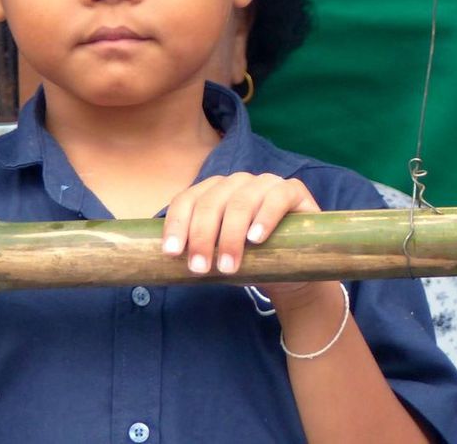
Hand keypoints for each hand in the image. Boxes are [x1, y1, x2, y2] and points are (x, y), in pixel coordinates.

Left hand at [161, 171, 317, 280]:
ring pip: (240, 202)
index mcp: (212, 192)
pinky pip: (276, 198)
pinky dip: (264, 218)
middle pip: (210, 203)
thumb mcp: (218, 256)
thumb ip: (197, 252)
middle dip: (201, 237)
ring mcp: (265, 183)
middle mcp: (236, 183)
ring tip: (227, 266)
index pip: (187, 200)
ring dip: (230, 236)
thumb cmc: (250, 261)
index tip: (171, 253)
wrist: (294, 273)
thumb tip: (161, 263)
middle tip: (199, 268)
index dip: (176, 224)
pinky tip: (255, 239)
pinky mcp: (293, 190)